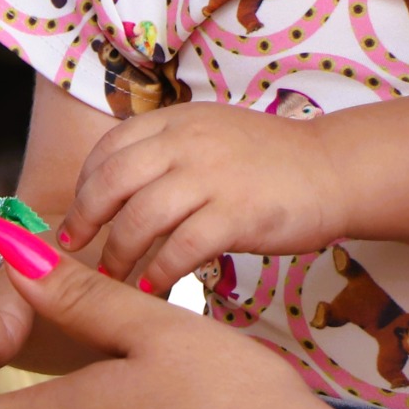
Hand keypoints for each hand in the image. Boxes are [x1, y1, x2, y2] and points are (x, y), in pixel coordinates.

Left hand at [60, 104, 345, 291]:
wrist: (333, 168)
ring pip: (140, 218)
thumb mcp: (210, 134)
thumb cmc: (270, 160)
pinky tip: (153, 288)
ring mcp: (212, 177)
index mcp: (177, 121)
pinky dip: (159, 273)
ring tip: (112, 278)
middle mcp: (188, 143)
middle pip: (112, 181)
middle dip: (85, 219)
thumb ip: (166, 150)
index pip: (110, 148)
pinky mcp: (237, 214)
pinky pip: (181, 249)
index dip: (84, 185)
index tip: (77, 215)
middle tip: (75, 249)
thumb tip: (114, 186)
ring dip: (118, 254)